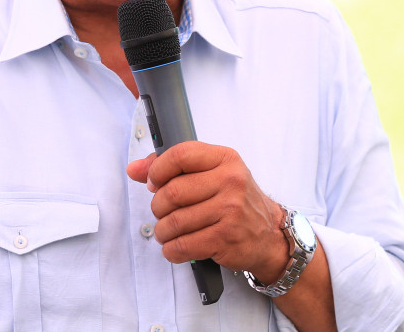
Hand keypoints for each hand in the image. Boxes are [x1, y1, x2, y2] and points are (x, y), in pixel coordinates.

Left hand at [126, 142, 288, 282]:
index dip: (158, 170)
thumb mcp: (213, 174)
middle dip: (158, 206)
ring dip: (162, 231)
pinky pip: (183, 245)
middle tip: (162, 212)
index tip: (153, 182)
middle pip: (172, 192)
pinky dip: (171, 249)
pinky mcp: (225, 239)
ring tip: (167, 231)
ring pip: (173, 221)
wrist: (268, 234)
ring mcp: (230, 211)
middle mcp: (231, 182)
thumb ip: (173, 168)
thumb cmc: (236, 201)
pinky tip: (175, 246)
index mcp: (226, 159)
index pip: (181, 154)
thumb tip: (134, 169)